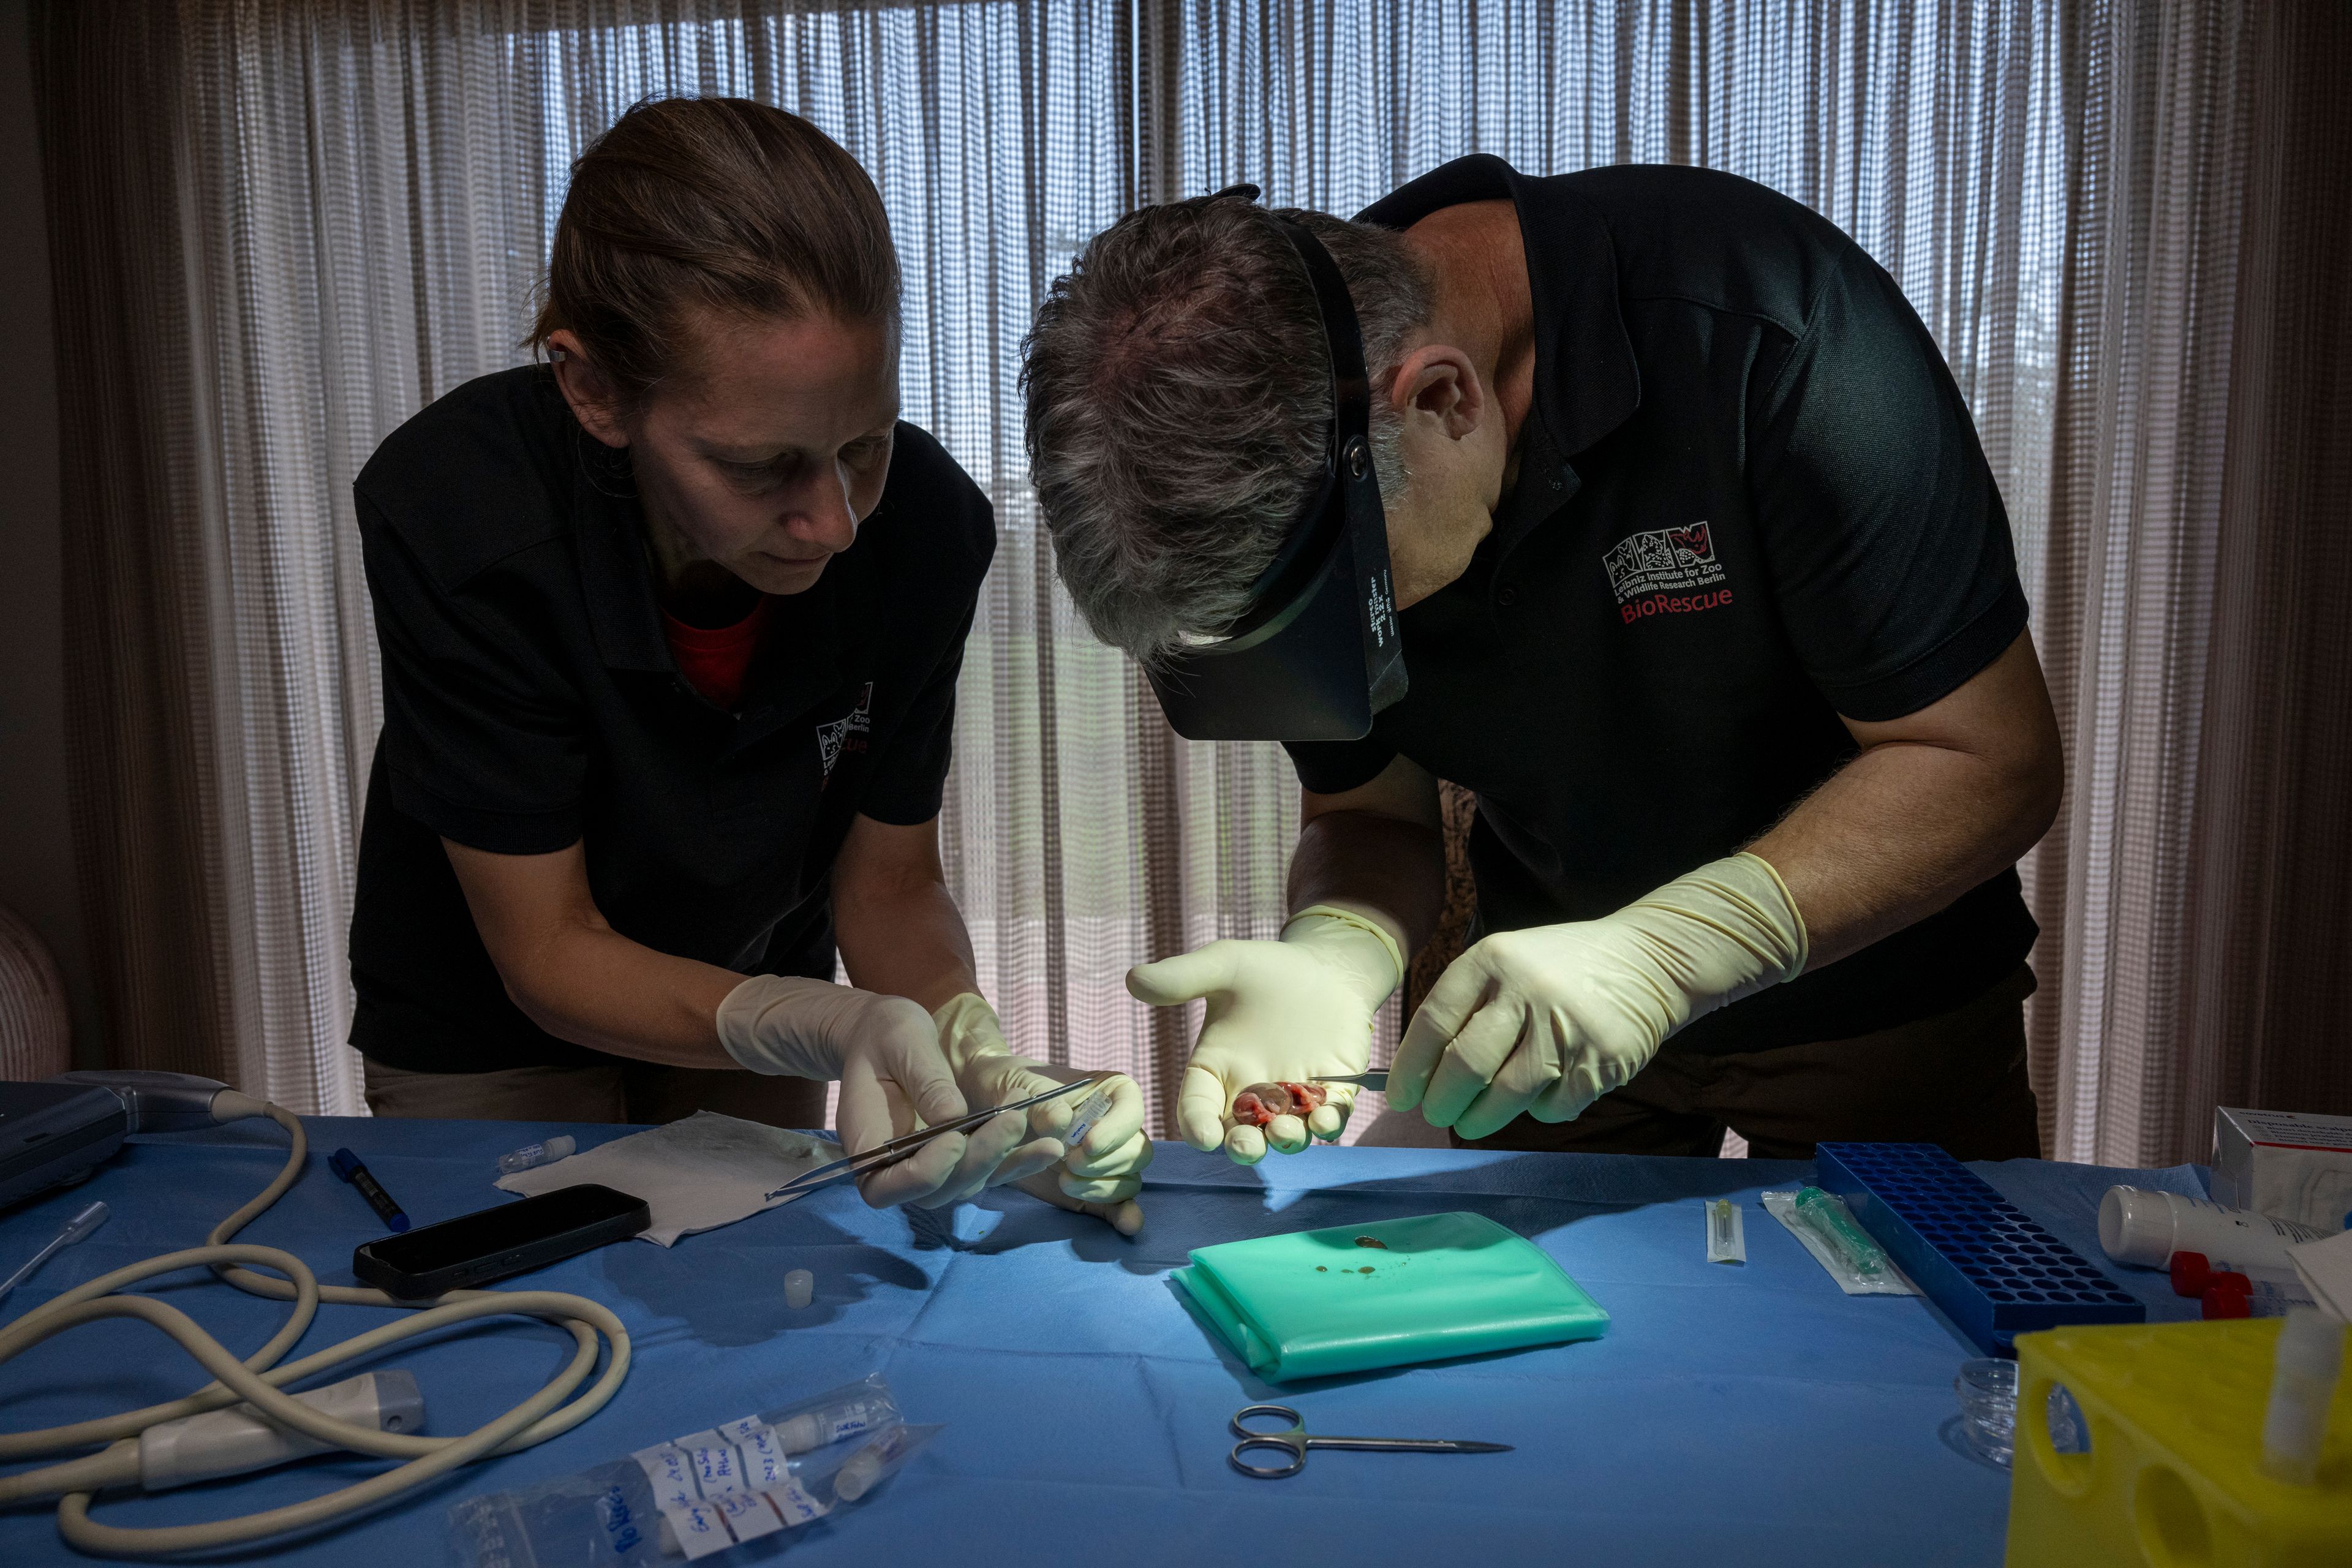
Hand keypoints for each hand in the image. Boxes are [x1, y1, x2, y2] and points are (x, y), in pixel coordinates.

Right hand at [715, 976, 1030, 1209]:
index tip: (954, 1139)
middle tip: (1013, 1122)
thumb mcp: (901, 1041)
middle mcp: (895, 1166)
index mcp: (867, 1142)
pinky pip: (987, 1168)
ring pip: (967, 1184)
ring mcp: (929, 1166)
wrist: (888, 1035)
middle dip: (978, 1161)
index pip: (885, 1187)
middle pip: (936, 1190)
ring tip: (1048, 1143)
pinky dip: (1018, 1161)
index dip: (922, 1173)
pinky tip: (1050, 1147)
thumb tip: (953, 1119)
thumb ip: (924, 1081)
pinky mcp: (958, 1156)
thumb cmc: (885, 1034)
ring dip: (1006, 1164)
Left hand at [933, 995, 1150, 1233]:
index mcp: (1112, 1093)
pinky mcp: (1094, 1188)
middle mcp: (1118, 1127)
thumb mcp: (1024, 1086)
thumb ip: (1043, 1104)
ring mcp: (1108, 1160)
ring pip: (1130, 1179)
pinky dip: (1123, 1214)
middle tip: (1068, 1164)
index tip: (1086, 1145)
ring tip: (1065, 1181)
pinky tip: (1126, 1225)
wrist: (995, 1108)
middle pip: (1136, 1151)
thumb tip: (1061, 1121)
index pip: (1132, 1112)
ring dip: (1102, 1187)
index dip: (1116, 1131)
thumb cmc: (1016, 1086)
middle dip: (1105, 1164)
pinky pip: (1119, 1204)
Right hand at [1127, 906, 1402, 1164]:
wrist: (1327, 966)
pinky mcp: (1332, 1094)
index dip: (1197, 1125)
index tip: (1203, 1137)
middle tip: (1246, 1146)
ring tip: (1285, 1133)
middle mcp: (1252, 1092)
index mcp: (1216, 1068)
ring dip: (1284, 1140)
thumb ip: (1183, 978)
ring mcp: (1293, 1098)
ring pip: (1284, 1134)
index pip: (1198, 1106)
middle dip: (1242, 1145)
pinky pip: (1328, 1119)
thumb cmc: (1269, 968)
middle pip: (1239, 1133)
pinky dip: (1328, 1125)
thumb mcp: (1225, 966)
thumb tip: (1132, 979)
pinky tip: (1327, 1120)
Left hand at [1388, 854, 1807, 1139]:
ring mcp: (1566, 1024)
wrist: (1650, 959)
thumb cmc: (1560, 968)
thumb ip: (1469, 1007)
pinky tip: (1537, 1100)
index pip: (1435, 1021)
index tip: (1401, 1097)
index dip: (1411, 1067)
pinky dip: (1537, 1113)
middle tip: (1437, 1115)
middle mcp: (1525, 989)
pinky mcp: (1601, 1058)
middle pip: (1466, 1064)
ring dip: (1482, 1119)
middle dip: (1443, 1102)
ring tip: (1473, 1122)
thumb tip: (1422, 1073)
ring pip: (1507, 1093)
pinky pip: (1552, 1106)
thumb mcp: (1508, 964)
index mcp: (1491, 959)